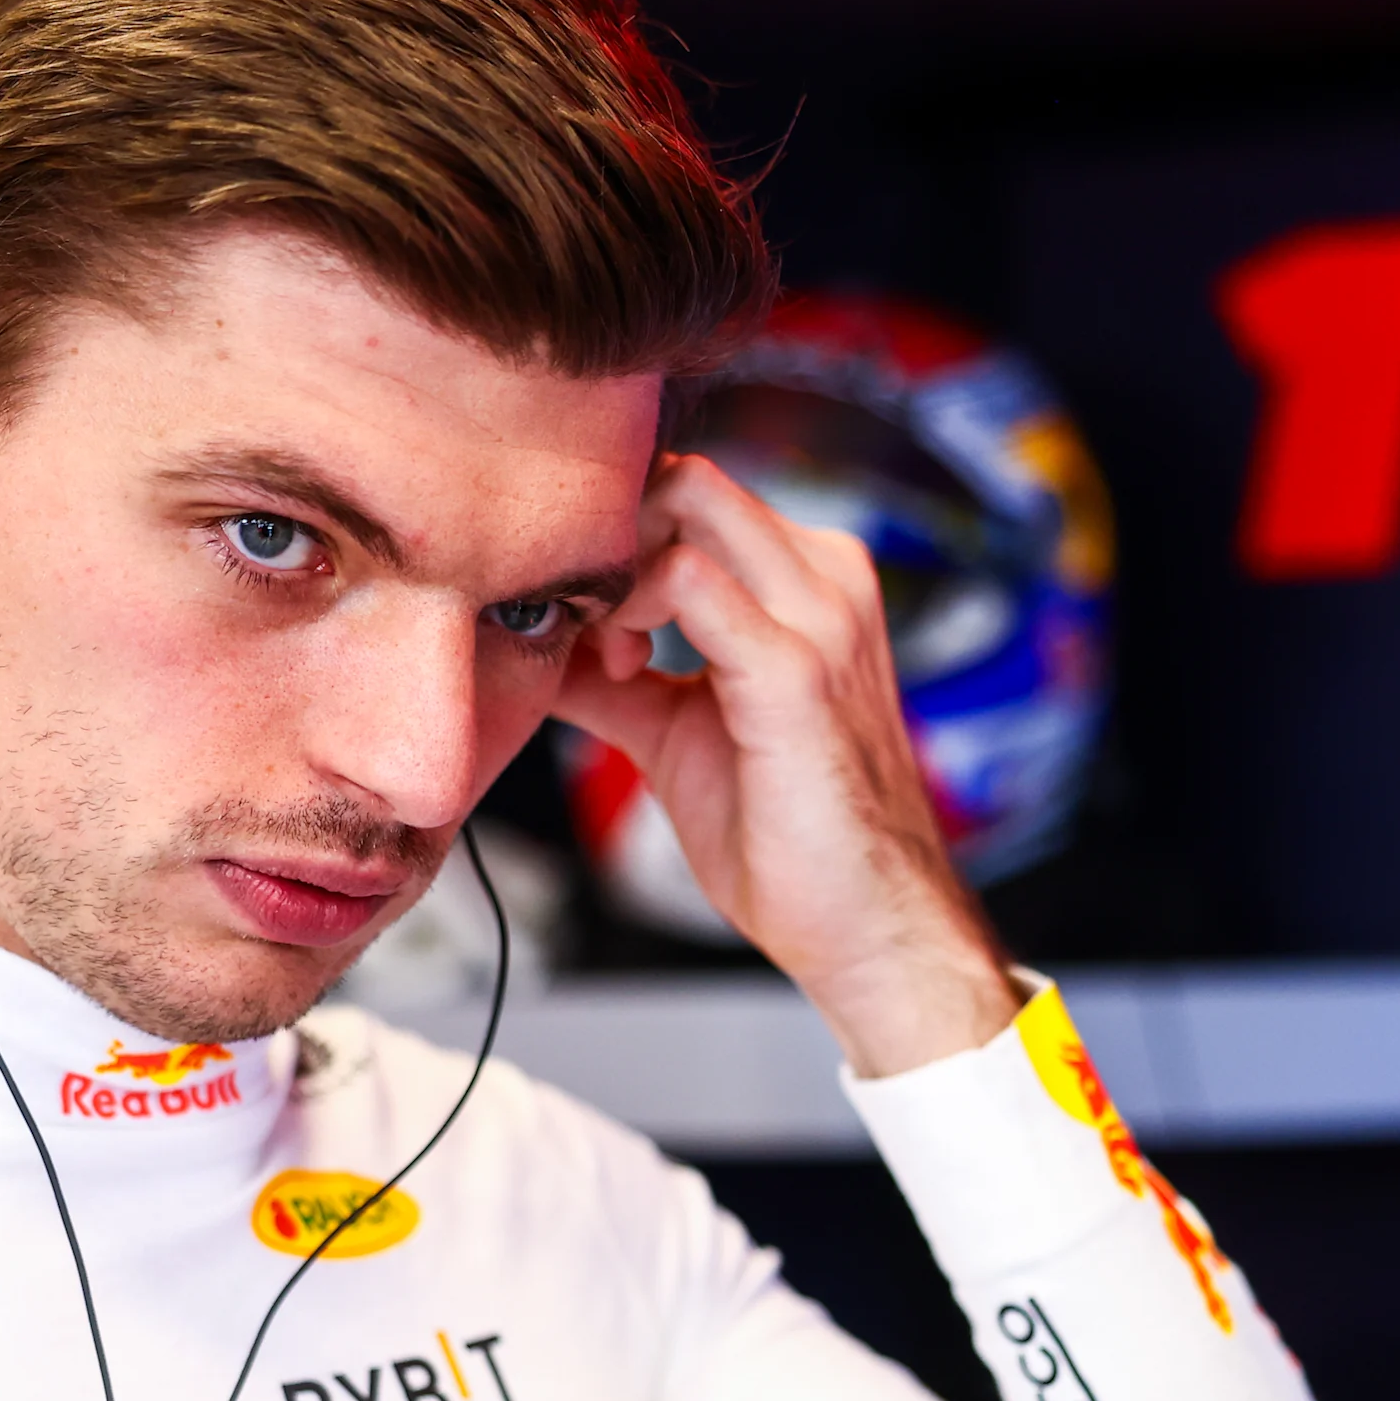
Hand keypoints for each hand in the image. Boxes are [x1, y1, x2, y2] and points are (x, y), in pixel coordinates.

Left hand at [551, 453, 1018, 1077]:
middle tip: (587, 630)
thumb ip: (613, 680)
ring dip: (618, 573)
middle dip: (611, 539)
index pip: (692, 495)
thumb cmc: (788, 836)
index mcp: (811, 582)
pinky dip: (630, 610)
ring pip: (690, 502)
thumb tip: (536, 645)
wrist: (863, 924)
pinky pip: (693, 580)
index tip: (590, 626)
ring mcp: (821, 616)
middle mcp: (828, 578)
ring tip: (612, 660)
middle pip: (686, 476)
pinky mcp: (797, 670)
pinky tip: (624, 674)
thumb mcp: (678, 734)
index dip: (619, 543)